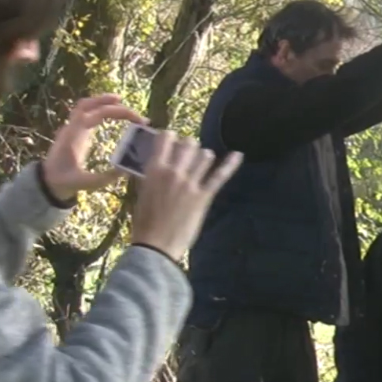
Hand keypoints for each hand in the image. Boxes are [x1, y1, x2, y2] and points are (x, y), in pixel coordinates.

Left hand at [42, 95, 147, 201]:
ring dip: (103, 101)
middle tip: (136, 115)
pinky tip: (110, 112)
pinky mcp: (74, 131)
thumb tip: (127, 170)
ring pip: (85, 105)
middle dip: (113, 104)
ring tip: (122, 102)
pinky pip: (85, 112)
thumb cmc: (64, 182)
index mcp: (75, 136)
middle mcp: (72, 127)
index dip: (119, 112)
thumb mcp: (85, 183)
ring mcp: (71, 127)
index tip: (138, 121)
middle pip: (90, 104)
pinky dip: (98, 108)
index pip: (97, 114)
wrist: (47, 180)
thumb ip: (105, 177)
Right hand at [130, 132, 242, 260]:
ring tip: (202, 161)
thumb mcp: (142, 192)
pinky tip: (239, 155)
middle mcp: (173, 171)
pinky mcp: (204, 196)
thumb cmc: (144, 222)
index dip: (171, 136)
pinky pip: (220, 176)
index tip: (173, 139)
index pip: (166, 139)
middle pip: (188, 145)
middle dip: (189, 146)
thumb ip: (150, 175)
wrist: (156, 245)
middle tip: (188, 153)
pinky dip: (230, 164)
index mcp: (154, 169)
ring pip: (204, 156)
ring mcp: (190, 183)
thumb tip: (156, 163)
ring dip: (204, 157)